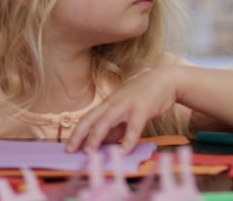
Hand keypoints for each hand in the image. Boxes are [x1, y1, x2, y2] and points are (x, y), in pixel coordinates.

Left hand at [65, 66, 180, 152]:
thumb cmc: (144, 96)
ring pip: (106, 121)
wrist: (165, 80)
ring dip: (96, 137)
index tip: (67, 148)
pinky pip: (133, 127)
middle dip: (78, 135)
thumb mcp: (125, 110)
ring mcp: (127, 105)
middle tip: (70, 151)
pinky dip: (128, 140)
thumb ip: (116, 127)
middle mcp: (113, 103)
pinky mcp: (142, 108)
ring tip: (90, 153)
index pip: (87, 119)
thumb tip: (104, 144)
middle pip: (90, 119)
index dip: (76, 133)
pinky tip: (124, 152)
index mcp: (108, 104)